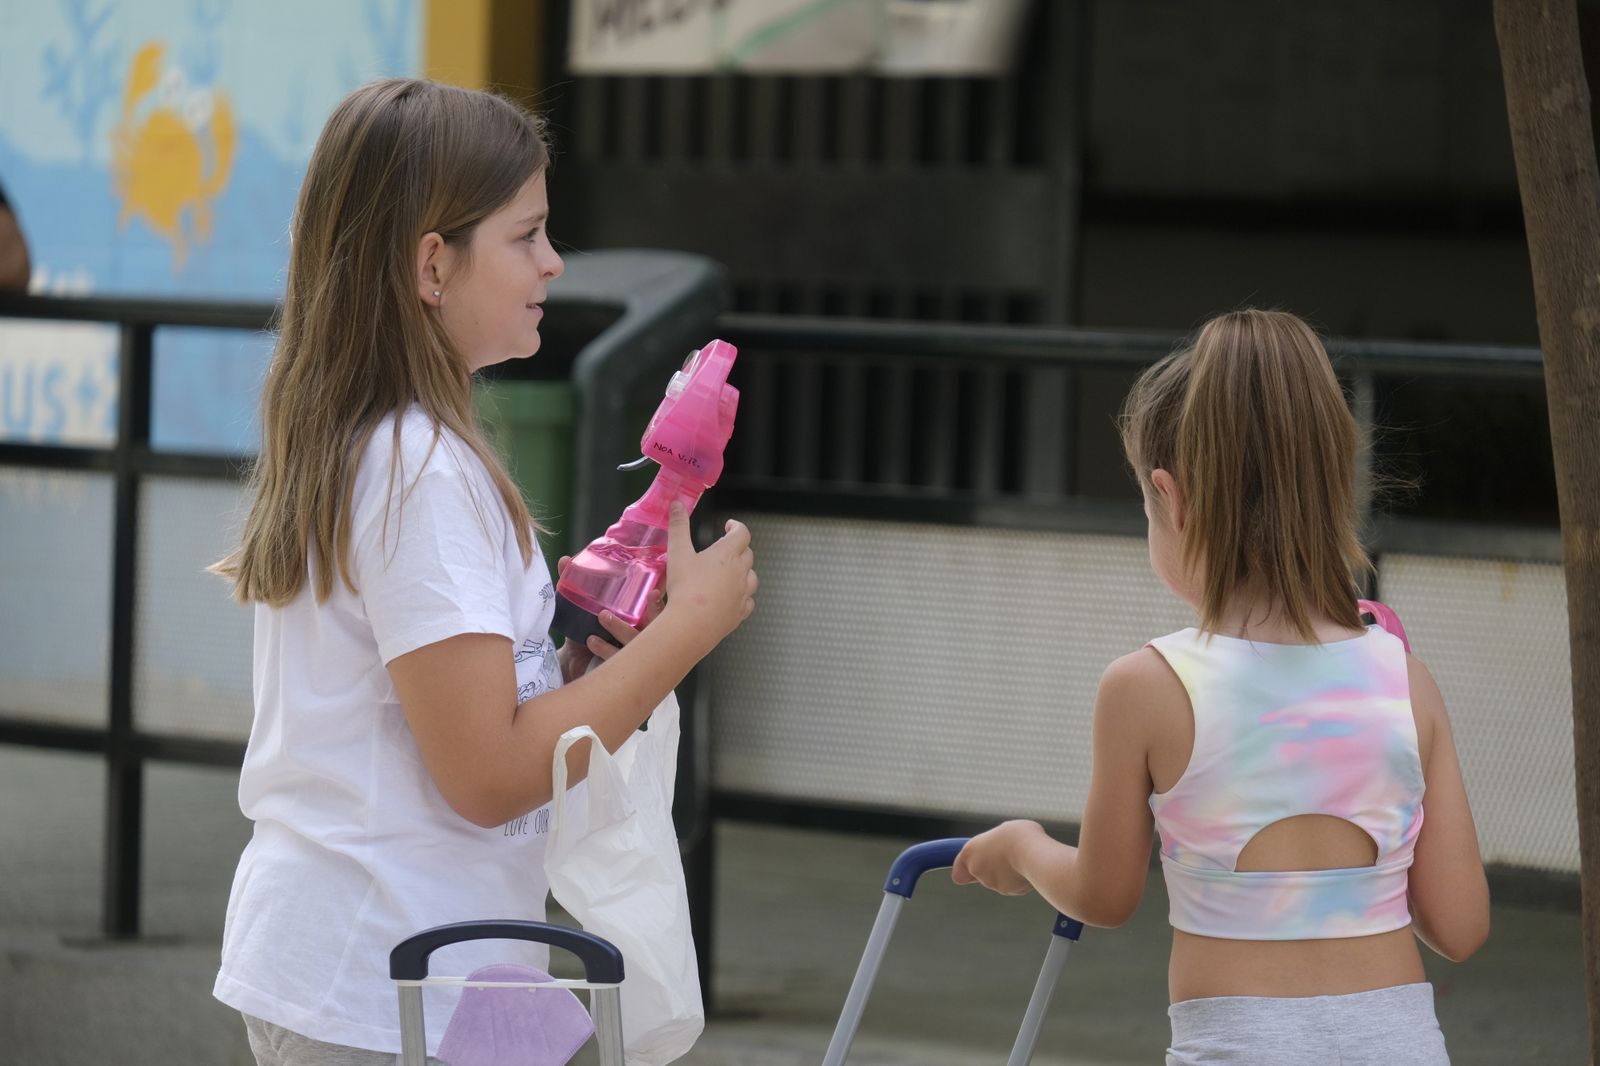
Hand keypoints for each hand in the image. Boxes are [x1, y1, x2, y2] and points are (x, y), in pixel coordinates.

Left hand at [554, 555, 662, 682]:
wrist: (573, 666)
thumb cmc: (588, 629)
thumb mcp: (584, 607)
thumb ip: (576, 583)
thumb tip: (565, 559)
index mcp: (642, 619)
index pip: (658, 607)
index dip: (659, 600)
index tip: (655, 590)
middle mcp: (644, 636)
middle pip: (655, 623)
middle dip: (652, 610)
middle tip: (646, 595)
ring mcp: (635, 653)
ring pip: (634, 639)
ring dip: (620, 626)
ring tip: (604, 616)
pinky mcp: (620, 668)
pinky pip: (616, 658)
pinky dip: (605, 648)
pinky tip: (592, 640)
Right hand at [662, 501, 756, 652]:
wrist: (692, 626)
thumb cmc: (685, 589)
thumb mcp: (677, 553)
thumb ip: (678, 527)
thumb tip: (677, 506)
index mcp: (728, 554)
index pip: (742, 533)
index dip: (736, 527)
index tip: (729, 526)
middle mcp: (741, 572)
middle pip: (748, 554)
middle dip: (738, 548)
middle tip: (724, 549)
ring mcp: (743, 593)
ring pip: (752, 577)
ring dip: (743, 572)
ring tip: (730, 572)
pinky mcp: (740, 612)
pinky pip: (748, 600)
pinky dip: (742, 595)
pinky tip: (733, 597)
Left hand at [951, 821, 1041, 895]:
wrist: (1032, 853)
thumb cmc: (1019, 836)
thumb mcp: (1002, 832)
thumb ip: (996, 844)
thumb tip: (1003, 850)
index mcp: (970, 851)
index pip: (958, 874)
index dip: (965, 871)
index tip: (974, 866)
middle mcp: (976, 869)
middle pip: (980, 876)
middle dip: (992, 869)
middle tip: (1006, 856)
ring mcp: (990, 883)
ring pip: (997, 881)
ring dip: (1006, 874)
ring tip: (1020, 859)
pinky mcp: (1007, 891)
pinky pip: (1012, 886)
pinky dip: (1018, 880)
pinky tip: (1027, 869)